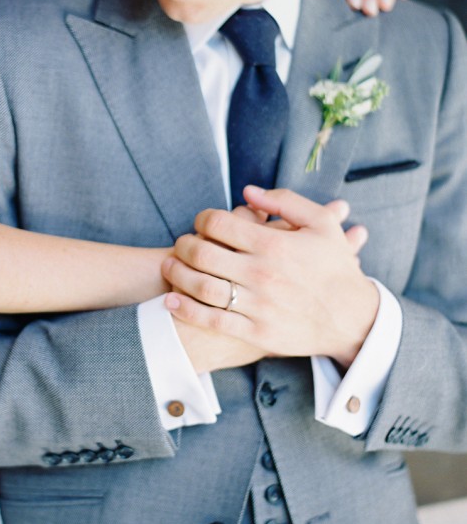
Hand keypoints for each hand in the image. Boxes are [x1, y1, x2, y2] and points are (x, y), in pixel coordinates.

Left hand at [163, 187, 378, 370]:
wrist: (354, 319)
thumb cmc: (336, 267)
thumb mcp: (321, 224)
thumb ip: (284, 201)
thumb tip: (247, 192)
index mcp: (274, 244)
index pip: (218, 223)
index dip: (202, 218)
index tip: (201, 222)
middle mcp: (262, 273)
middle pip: (202, 252)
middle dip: (183, 244)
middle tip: (180, 243)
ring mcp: (258, 305)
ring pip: (201, 286)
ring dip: (177, 273)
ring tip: (169, 266)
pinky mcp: (256, 332)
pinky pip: (211, 319)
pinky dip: (186, 309)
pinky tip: (172, 300)